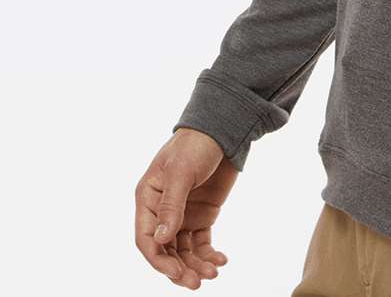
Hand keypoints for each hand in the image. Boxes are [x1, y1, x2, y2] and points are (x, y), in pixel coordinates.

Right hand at [134, 127, 237, 287]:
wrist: (223, 128)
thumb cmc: (196, 144)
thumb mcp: (181, 172)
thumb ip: (171, 206)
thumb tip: (161, 240)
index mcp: (148, 199)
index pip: (147, 238)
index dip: (159, 260)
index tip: (177, 273)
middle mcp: (162, 211)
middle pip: (165, 251)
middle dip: (179, 269)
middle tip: (197, 283)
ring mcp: (183, 214)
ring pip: (183, 251)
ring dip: (195, 265)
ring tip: (213, 273)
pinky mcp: (202, 215)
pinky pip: (201, 242)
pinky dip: (209, 254)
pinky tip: (221, 260)